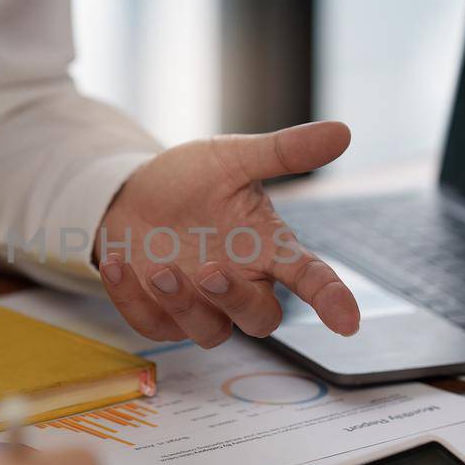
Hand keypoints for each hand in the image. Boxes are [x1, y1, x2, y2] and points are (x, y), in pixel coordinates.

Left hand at [96, 121, 359, 346]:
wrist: (131, 193)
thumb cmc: (191, 180)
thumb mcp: (232, 158)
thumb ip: (283, 152)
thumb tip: (343, 131)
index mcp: (266, 248)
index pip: (309, 278)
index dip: (330, 299)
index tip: (348, 322)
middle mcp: (240, 284)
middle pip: (260, 320)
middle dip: (237, 301)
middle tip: (209, 271)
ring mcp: (200, 306)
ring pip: (209, 333)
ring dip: (184, 306)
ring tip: (158, 268)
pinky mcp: (159, 316)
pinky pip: (152, 325)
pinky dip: (132, 300)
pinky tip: (116, 264)